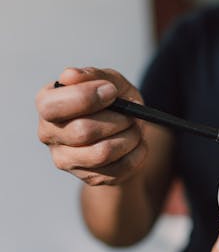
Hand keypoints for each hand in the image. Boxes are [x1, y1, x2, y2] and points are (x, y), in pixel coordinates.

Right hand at [36, 67, 146, 185]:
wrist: (127, 131)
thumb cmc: (113, 102)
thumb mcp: (110, 81)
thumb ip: (94, 75)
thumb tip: (71, 76)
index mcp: (47, 104)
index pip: (52, 106)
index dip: (86, 97)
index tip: (111, 91)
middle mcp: (50, 134)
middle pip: (82, 131)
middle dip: (117, 119)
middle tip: (131, 114)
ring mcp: (67, 160)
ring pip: (103, 153)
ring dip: (130, 137)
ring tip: (136, 128)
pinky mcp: (90, 177)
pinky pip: (121, 167)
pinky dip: (138, 151)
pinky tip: (137, 142)